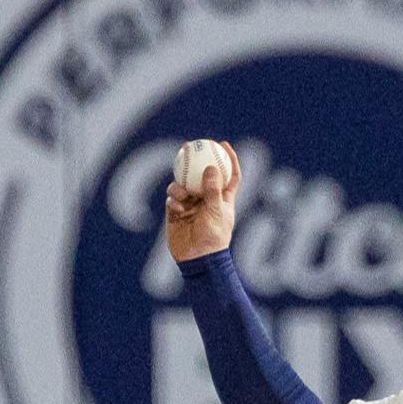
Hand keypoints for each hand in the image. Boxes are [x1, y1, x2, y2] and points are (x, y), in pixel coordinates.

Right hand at [164, 140, 240, 260]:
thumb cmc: (213, 237)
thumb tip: (211, 168)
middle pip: (200, 175)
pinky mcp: (176, 213)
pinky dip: (174, 202)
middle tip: (188, 147)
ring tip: (181, 193)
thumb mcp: (216, 211)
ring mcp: (191, 205)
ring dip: (179, 186)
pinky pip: (172, 200)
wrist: (197, 259)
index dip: (229, 159)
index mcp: (223, 198)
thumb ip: (212, 190)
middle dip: (194, 160)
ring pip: (182, 186)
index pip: (230, 175)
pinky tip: (176, 209)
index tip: (223, 144)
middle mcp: (207, 199)